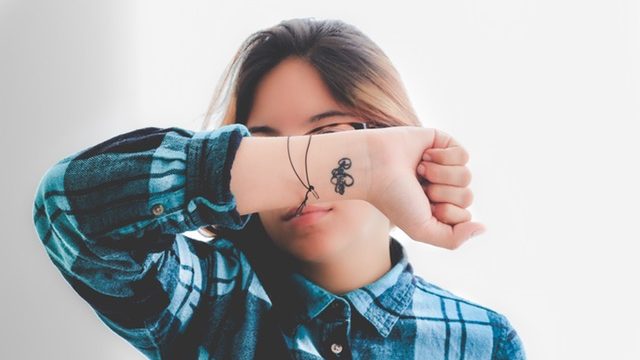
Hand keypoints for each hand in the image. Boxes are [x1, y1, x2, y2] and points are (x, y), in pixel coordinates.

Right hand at [365, 126, 484, 249]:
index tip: (420, 205)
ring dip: (440, 175)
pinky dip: (443, 157)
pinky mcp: (443, 143)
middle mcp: (442, 187)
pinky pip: (463, 155)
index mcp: (437, 207)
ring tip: (419, 170)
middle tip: (418, 187)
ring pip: (466, 176)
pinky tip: (424, 156)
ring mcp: (444, 165)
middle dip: (442, 194)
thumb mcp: (421, 229)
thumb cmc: (393, 199)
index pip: (464, 216)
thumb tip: (482, 228)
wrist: (375, 167)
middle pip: (467, 196)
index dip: (445, 212)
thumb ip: (453, 239)